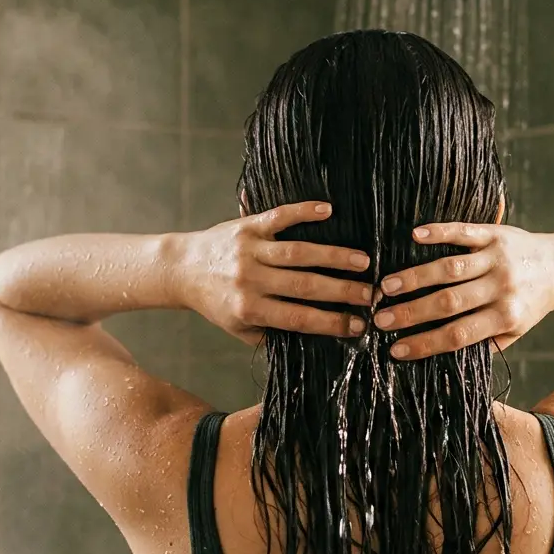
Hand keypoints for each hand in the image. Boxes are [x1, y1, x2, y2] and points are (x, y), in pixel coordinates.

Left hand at [180, 201, 373, 343]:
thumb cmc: (216, 302)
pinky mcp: (247, 226)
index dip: (331, 322)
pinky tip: (328, 211)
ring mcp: (249, 250)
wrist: (181, 268)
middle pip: (304, 286)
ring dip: (334, 256)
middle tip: (372, 294)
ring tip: (363, 261)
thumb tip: (313, 342)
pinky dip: (303, 212)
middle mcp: (250, 279)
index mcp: (249, 309)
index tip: (358, 325)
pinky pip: (278, 217)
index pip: (298, 318)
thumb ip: (270, 336)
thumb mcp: (238, 327)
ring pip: (298, 253)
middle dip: (342, 291)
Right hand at [373, 223, 553, 359]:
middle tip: (380, 318)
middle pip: (450, 302)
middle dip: (412, 312)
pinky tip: (413, 236)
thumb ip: (484, 344)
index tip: (395, 350)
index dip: (425, 343)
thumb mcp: (515, 331)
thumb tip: (441, 357)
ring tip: (386, 285)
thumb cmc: (530, 304)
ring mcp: (497, 258)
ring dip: (416, 276)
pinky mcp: (495, 234)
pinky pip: (464, 232)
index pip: (459, 334)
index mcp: (506, 317)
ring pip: (451, 268)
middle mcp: (501, 287)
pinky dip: (438, 232)